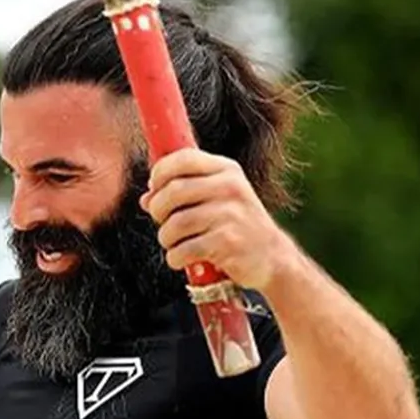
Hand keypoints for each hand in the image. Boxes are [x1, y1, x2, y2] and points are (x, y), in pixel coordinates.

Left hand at [142, 149, 298, 290]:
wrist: (273, 257)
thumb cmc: (238, 225)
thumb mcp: (220, 198)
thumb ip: (185, 192)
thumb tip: (146, 198)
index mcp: (227, 170)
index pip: (182, 159)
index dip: (159, 173)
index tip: (154, 189)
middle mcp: (230, 188)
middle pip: (172, 191)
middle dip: (157, 209)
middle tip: (161, 220)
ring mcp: (231, 215)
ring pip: (174, 224)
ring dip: (166, 238)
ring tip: (173, 243)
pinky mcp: (227, 243)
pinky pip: (183, 250)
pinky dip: (175, 258)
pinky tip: (182, 259)